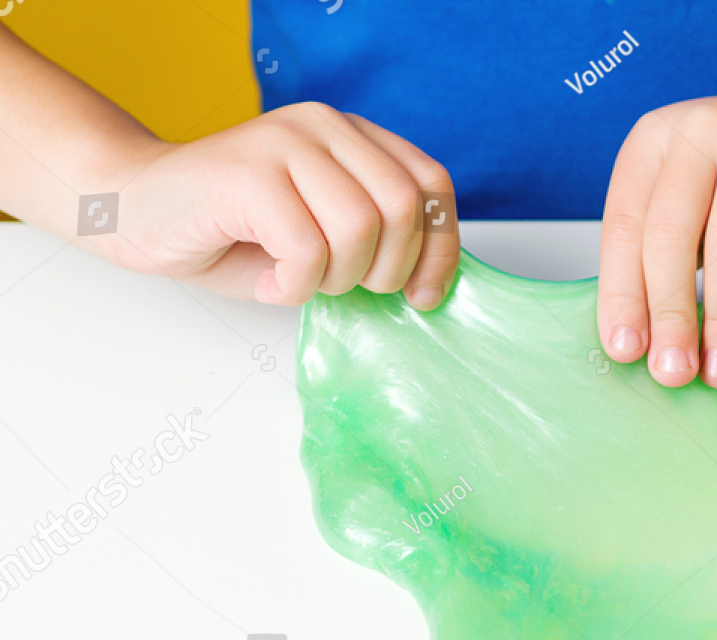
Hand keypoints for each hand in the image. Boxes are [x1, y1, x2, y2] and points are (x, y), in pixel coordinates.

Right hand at [104, 103, 460, 309]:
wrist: (135, 210)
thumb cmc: (231, 231)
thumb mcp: (322, 233)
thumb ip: (376, 238)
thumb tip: (430, 279)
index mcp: (350, 136)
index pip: (429, 184)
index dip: (439, 247)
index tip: (424, 294)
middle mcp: (322, 126)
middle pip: (401, 209)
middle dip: (384, 270)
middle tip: (341, 285)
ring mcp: (284, 144)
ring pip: (359, 230)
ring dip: (335, 279)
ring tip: (298, 277)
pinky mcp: (250, 174)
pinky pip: (308, 250)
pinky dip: (294, 286)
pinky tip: (270, 279)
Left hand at [596, 88, 716, 388]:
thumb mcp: (696, 191)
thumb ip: (668, 248)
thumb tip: (646, 338)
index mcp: (655, 138)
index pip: (626, 226)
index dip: (622, 295)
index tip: (627, 350)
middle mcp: (701, 129)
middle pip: (671, 238)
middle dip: (670, 316)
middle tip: (673, 372)